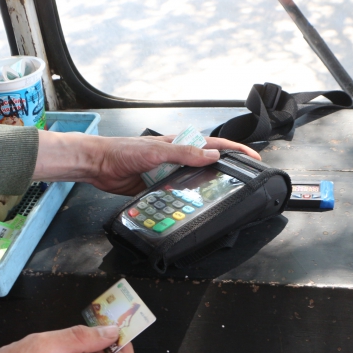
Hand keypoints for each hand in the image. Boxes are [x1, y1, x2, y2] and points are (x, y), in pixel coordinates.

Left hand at [34, 131, 261, 195]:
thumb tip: (213, 156)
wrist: (98, 164)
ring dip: (203, 189)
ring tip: (220, 200)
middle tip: (242, 183)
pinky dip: (183, 200)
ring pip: (192, 182)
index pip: (214, 146)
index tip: (254, 158)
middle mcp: (176, 158)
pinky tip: (190, 208)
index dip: (236, 151)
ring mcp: (167, 173)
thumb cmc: (123, 151)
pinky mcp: (157, 187)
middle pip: (207, 165)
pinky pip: (175, 194)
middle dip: (225, 172)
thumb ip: (185, 153)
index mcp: (180, 144)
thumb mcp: (158, 151)